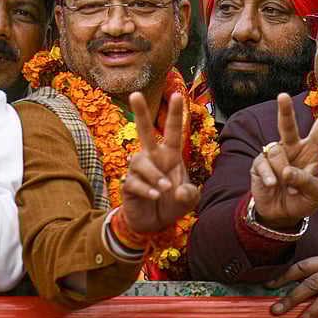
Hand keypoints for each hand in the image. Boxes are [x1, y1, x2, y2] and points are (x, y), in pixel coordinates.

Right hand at [120, 92, 200, 232]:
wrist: (154, 223)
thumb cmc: (172, 203)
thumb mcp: (188, 200)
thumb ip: (189, 194)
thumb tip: (175, 189)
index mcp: (170, 155)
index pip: (173, 131)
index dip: (175, 114)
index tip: (177, 95)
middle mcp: (152, 157)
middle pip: (143, 131)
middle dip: (140, 112)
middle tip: (134, 94)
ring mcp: (138, 169)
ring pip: (142, 163)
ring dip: (155, 176)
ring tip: (164, 190)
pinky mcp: (128, 183)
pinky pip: (135, 182)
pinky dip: (147, 190)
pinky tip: (154, 197)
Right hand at [250, 85, 317, 229]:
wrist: (281, 214)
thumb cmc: (303, 200)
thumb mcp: (315, 194)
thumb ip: (306, 181)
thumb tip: (286, 170)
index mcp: (312, 150)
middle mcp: (292, 147)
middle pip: (288, 126)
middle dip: (285, 111)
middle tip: (282, 96)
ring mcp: (274, 154)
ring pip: (277, 152)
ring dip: (283, 173)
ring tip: (286, 186)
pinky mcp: (259, 163)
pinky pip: (264, 165)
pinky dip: (270, 178)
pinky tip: (273, 186)